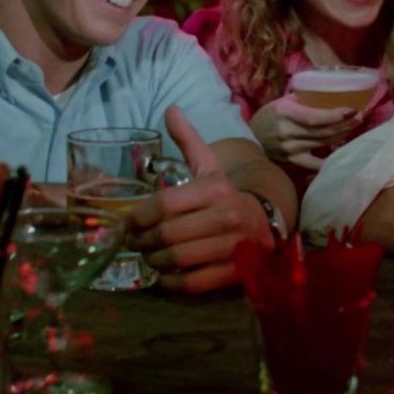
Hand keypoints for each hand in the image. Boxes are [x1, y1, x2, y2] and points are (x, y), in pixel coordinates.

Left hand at [127, 106, 273, 292]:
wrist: (266, 223)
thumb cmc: (225, 196)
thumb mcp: (210, 167)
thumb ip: (188, 141)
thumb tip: (170, 109)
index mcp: (215, 188)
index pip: (165, 204)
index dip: (139, 216)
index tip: (127, 224)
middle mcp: (226, 216)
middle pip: (167, 234)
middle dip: (142, 242)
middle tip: (134, 243)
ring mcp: (232, 247)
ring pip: (177, 259)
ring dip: (154, 261)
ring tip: (149, 257)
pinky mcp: (235, 273)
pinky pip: (192, 284)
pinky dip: (172, 283)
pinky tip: (165, 276)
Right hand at [248, 94, 363, 169]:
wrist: (249, 138)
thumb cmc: (268, 116)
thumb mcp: (282, 102)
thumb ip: (303, 100)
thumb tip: (331, 93)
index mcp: (285, 113)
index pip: (314, 118)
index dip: (335, 116)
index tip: (352, 110)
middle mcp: (288, 132)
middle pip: (323, 131)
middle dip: (345, 124)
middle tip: (361, 117)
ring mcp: (290, 149)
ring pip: (322, 144)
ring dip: (341, 135)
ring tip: (355, 126)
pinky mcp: (292, 161)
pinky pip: (315, 163)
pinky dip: (330, 159)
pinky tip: (343, 152)